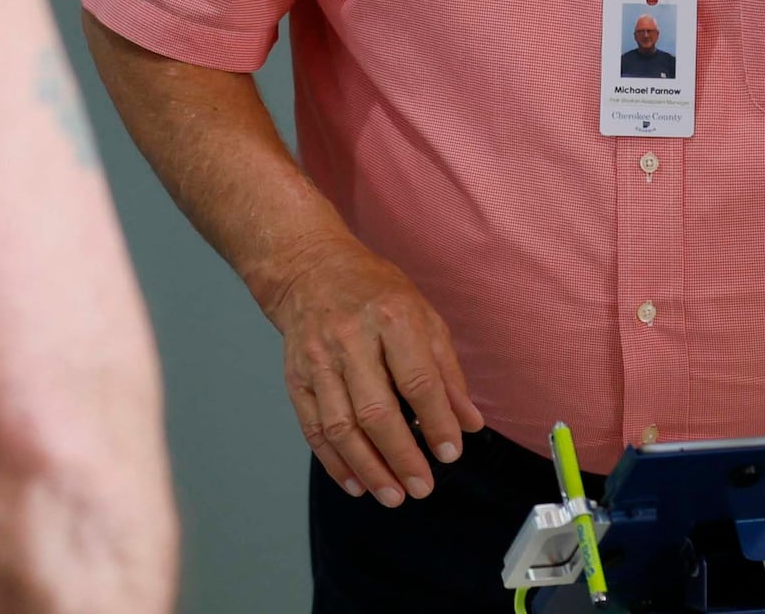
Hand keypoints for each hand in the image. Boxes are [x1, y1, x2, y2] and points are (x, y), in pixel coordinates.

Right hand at [254, 232, 482, 506]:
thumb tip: (469, 423)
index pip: (417, 380)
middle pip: (376, 410)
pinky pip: (314, 428)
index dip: (436, 422)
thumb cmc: (374, 292)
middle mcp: (351, 339)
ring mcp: (318, 360)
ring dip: (368, 468)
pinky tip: (356, 483)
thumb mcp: (423, 316)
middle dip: (401, 456)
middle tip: (422, 487)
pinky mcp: (296, 377)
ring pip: (342, 426)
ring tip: (393, 495)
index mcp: (392, 318)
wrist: (310, 269)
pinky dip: (335, 462)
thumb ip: (446, 372)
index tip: (450, 452)